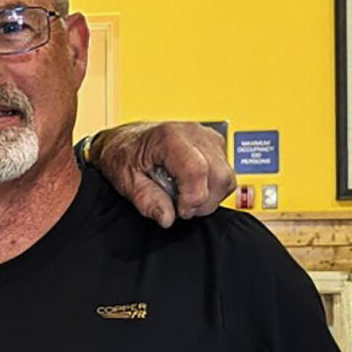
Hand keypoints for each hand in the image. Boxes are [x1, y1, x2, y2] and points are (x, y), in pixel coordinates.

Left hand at [90, 121, 234, 226]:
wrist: (126, 141)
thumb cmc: (124, 155)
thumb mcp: (125, 180)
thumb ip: (146, 200)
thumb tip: (167, 217)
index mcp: (168, 137)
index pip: (197, 170)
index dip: (192, 199)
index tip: (179, 211)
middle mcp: (193, 133)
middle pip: (219, 175)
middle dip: (202, 202)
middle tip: (179, 208)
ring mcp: (207, 137)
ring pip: (227, 177)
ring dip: (209, 197)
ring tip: (184, 198)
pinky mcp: (215, 145)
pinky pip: (226, 173)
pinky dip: (212, 188)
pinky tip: (192, 188)